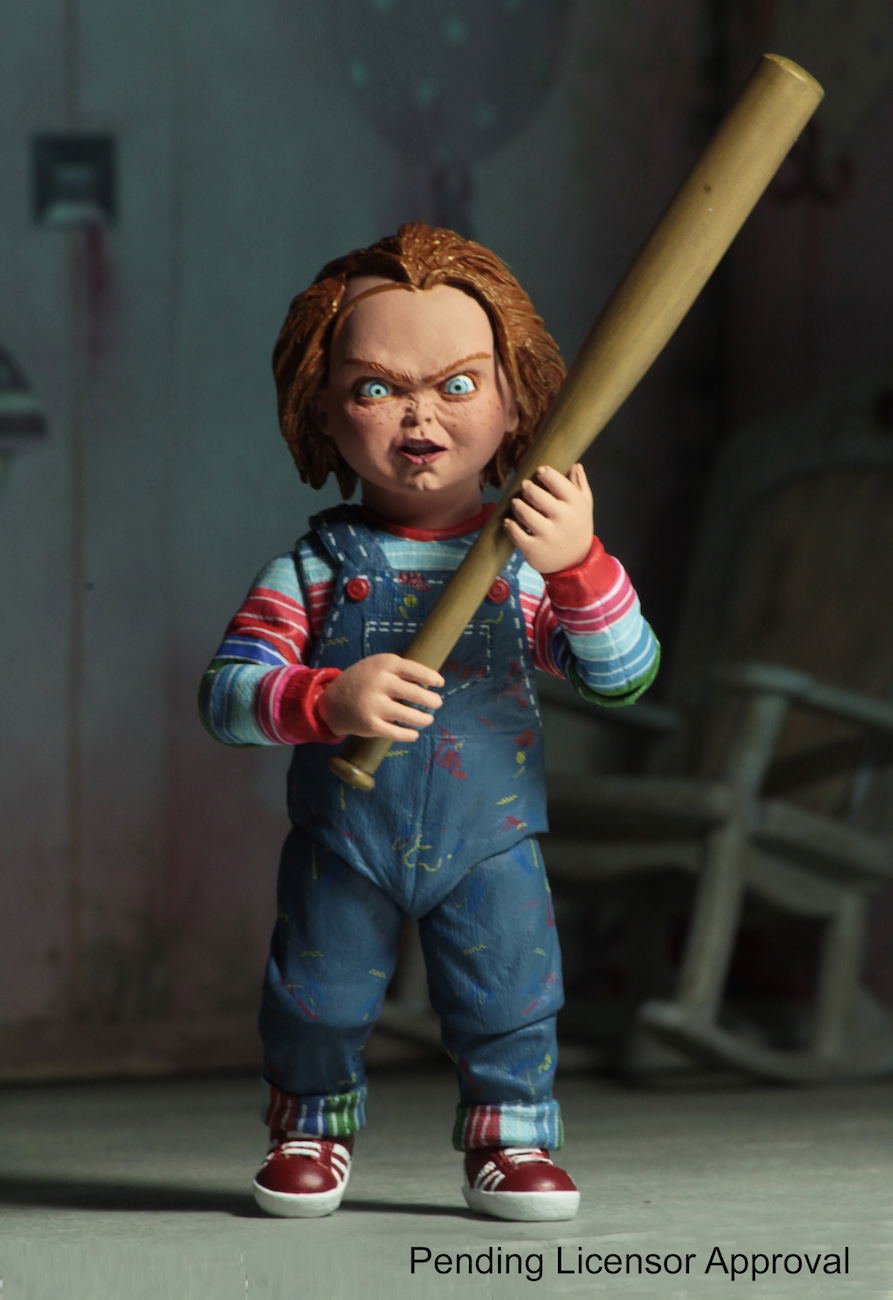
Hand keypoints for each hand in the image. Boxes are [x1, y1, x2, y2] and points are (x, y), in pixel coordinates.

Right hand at [317, 653, 443, 740]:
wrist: (331, 702)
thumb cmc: (363, 681)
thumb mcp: (377, 665)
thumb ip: (400, 670)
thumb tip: (431, 683)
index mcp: (384, 664)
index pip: (416, 670)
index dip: (432, 678)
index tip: (440, 684)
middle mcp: (380, 683)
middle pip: (417, 694)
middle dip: (432, 701)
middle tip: (437, 704)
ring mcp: (375, 705)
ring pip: (411, 715)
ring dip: (424, 719)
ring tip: (427, 719)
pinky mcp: (371, 724)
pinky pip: (398, 733)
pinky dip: (410, 734)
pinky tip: (414, 733)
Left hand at [503, 463, 593, 572]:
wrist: (575, 561)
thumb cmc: (576, 526)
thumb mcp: (584, 505)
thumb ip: (579, 484)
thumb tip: (575, 465)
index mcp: (575, 504)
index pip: (558, 482)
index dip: (546, 474)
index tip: (539, 471)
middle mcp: (563, 519)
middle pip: (537, 495)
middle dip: (527, 488)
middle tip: (525, 487)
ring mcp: (548, 535)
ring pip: (524, 513)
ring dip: (517, 505)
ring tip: (516, 503)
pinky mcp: (534, 550)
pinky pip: (516, 533)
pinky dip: (509, 525)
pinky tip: (508, 521)